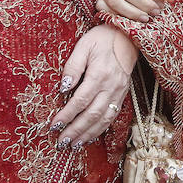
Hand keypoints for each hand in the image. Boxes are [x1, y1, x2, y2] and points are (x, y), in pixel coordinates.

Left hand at [50, 24, 137, 148]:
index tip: (54, 125)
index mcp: (99, 74)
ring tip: (73, 145)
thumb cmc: (101, 39)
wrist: (127, 37)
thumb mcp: (84, 45)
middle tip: (61, 142)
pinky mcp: (122, 96)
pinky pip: (111, 117)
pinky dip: (100, 129)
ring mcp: (118, 93)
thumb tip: (63, 87)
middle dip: (75, 130)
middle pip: (92, 114)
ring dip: (87, 134)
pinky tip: (89, 137)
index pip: (80, 100)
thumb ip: (73, 66)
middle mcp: (111, 87)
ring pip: (103, 119)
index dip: (67, 115)